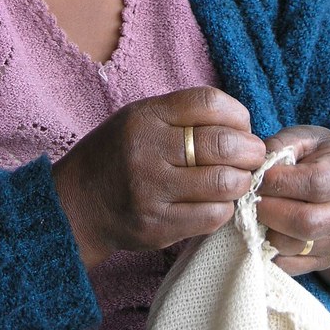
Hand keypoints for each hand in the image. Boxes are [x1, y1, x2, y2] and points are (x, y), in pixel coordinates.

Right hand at [52, 86, 266, 268]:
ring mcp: (151, 191)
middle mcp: (147, 151)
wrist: (75, 204)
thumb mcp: (139, 119)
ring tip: (238, 180)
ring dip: (242, 182)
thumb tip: (242, 126)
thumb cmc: (117, 155)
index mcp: (144, 117)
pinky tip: (218, 203)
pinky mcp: (157, 226)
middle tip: (254, 156)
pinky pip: (213, 217)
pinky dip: (225, 209)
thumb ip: (183, 117)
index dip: (237, 114)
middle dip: (251, 150)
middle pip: (223, 144)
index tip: (242, 126)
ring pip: (224, 184)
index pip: (208, 103)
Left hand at [256, 126, 329, 274]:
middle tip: (249, 198)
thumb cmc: (325, 159)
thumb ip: (283, 144)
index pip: (314, 184)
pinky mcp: (322, 261)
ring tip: (254, 213)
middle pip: (306, 222)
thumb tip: (256, 161)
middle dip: (268, 209)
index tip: (256, 175)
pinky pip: (288, 266)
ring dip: (264, 231)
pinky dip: (266, 251)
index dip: (279, 181)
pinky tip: (261, 230)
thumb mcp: (309, 139)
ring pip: (294, 247)